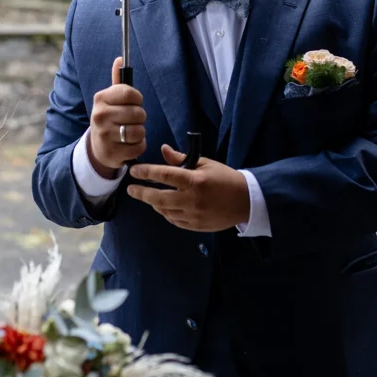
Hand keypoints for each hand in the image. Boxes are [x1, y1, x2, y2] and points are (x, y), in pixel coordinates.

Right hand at [88, 57, 147, 173]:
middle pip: (138, 113)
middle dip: (140, 118)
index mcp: (100, 99)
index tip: (134, 103)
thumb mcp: (110, 99)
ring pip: (139, 131)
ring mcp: (105, 135)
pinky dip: (138, 146)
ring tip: (130, 133)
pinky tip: (129, 144)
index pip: (129, 93)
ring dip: (140, 133)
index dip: (137, 99)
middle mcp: (100, 115)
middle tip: (131, 120)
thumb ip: (118, 81)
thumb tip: (120, 58)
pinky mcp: (113, 152)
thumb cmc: (109, 119)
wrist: (97, 147)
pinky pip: (139, 146)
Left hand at [127, 145, 249, 231]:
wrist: (246, 201)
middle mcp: (192, 199)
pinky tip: (162, 206)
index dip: (146, 172)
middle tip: (131, 189)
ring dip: (153, 203)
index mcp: (195, 180)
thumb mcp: (205, 163)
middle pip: (158, 198)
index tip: (133, 171)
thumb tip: (163, 150)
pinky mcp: (196, 226)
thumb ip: (182, 159)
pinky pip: (174, 220)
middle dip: (141, 193)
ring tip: (146, 196)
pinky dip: (165, 213)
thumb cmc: (224, 178)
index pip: (164, 175)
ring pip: (164, 211)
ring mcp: (193, 215)